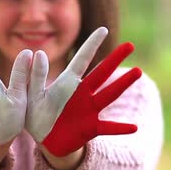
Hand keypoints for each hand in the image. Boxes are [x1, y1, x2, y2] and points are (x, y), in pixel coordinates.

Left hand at [26, 27, 141, 156]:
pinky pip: (108, 128)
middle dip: (115, 59)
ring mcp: (89, 110)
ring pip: (109, 94)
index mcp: (67, 83)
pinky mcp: (91, 128)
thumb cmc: (35, 114)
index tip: (103, 30)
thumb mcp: (31, 94)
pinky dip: (120, 128)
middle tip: (130, 44)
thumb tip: (38, 52)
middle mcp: (82, 93)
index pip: (81, 59)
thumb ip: (35, 76)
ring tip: (138, 71)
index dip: (91, 44)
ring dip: (123, 84)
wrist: (43, 140)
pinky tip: (134, 127)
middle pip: (102, 73)